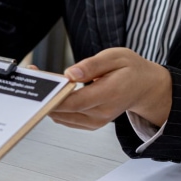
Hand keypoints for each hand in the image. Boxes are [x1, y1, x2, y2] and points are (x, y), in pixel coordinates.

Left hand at [49, 48, 171, 129]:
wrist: (145, 87)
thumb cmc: (132, 70)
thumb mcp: (115, 57)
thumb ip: (92, 65)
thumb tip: (71, 73)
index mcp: (109, 94)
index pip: (75, 101)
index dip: (55, 96)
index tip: (41, 85)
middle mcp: (102, 112)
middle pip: (65, 110)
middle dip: (47, 96)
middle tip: (35, 78)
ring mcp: (96, 121)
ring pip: (62, 117)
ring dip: (49, 102)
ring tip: (43, 84)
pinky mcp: (91, 123)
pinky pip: (66, 119)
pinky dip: (56, 108)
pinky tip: (52, 95)